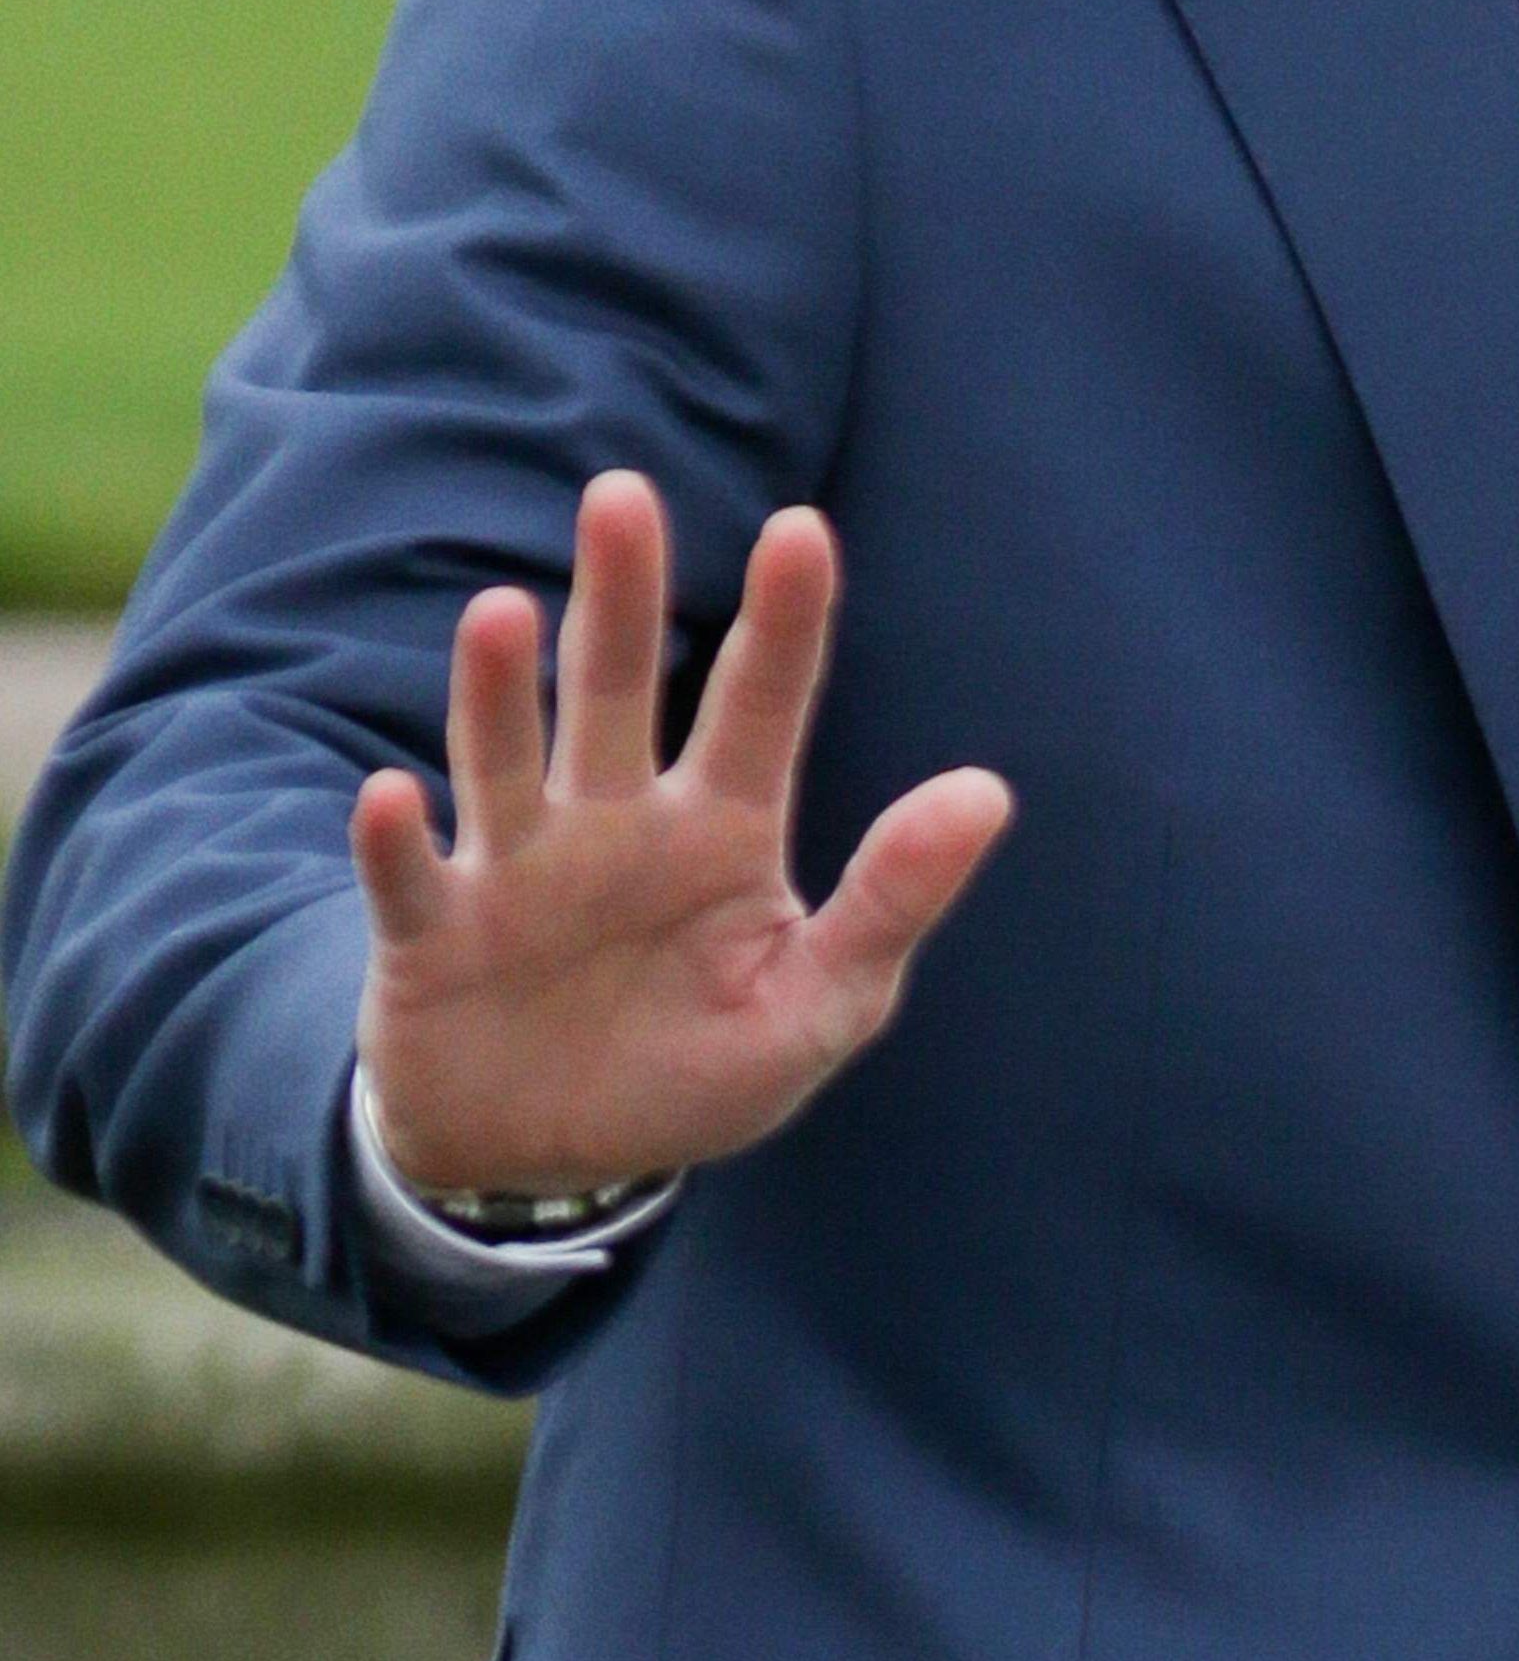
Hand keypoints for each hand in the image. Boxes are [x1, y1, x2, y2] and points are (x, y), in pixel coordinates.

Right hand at [349, 472, 1013, 1197]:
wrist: (556, 1166)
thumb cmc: (697, 1068)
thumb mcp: (819, 1004)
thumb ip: (894, 899)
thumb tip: (988, 791)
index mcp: (723, 829)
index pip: (761, 705)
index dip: (783, 622)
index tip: (803, 528)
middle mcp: (616, 824)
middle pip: (616, 689)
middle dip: (620, 595)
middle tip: (621, 494)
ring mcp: (518, 870)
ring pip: (507, 758)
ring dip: (499, 691)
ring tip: (500, 612)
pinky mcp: (434, 938)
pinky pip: (410, 882)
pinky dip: (394, 844)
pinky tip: (388, 798)